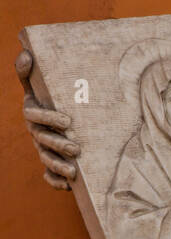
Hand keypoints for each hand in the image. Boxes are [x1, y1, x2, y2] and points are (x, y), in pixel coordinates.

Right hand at [16, 50, 79, 189]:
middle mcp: (35, 131)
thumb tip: (27, 53)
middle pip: (42, 140)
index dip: (48, 118)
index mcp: (32, 111)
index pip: (33, 115)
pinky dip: (57, 182)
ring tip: (74, 171)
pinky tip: (69, 185)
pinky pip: (49, 176)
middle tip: (76, 149)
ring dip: (58, 166)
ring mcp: (42, 148)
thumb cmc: (53, 95)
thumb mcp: (41, 81)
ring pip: (46, 159)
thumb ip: (31, 70)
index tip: (67, 121)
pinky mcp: (50, 163)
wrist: (66, 116)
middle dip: (58, 145)